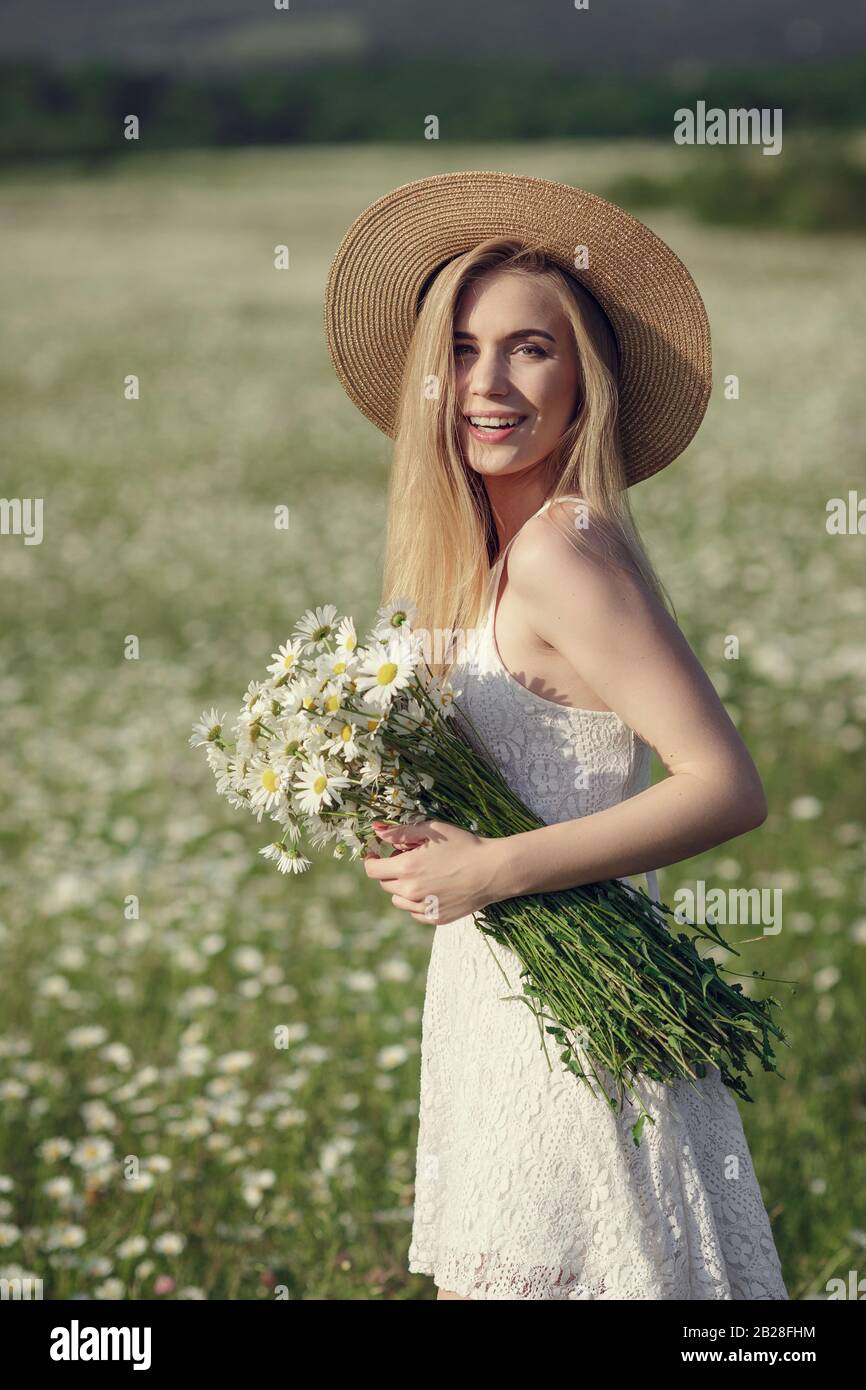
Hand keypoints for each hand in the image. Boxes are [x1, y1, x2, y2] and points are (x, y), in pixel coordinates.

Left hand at [363, 819, 502, 924]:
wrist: (492, 870)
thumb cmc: (463, 845)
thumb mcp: (431, 830)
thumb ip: (401, 832)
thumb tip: (377, 830)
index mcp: (406, 868)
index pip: (373, 870)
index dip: (372, 860)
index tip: (378, 855)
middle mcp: (410, 891)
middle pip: (385, 884)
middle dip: (392, 871)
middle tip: (411, 859)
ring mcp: (423, 907)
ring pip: (398, 901)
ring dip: (402, 888)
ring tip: (424, 875)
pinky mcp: (436, 918)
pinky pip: (415, 912)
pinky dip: (417, 902)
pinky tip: (434, 888)